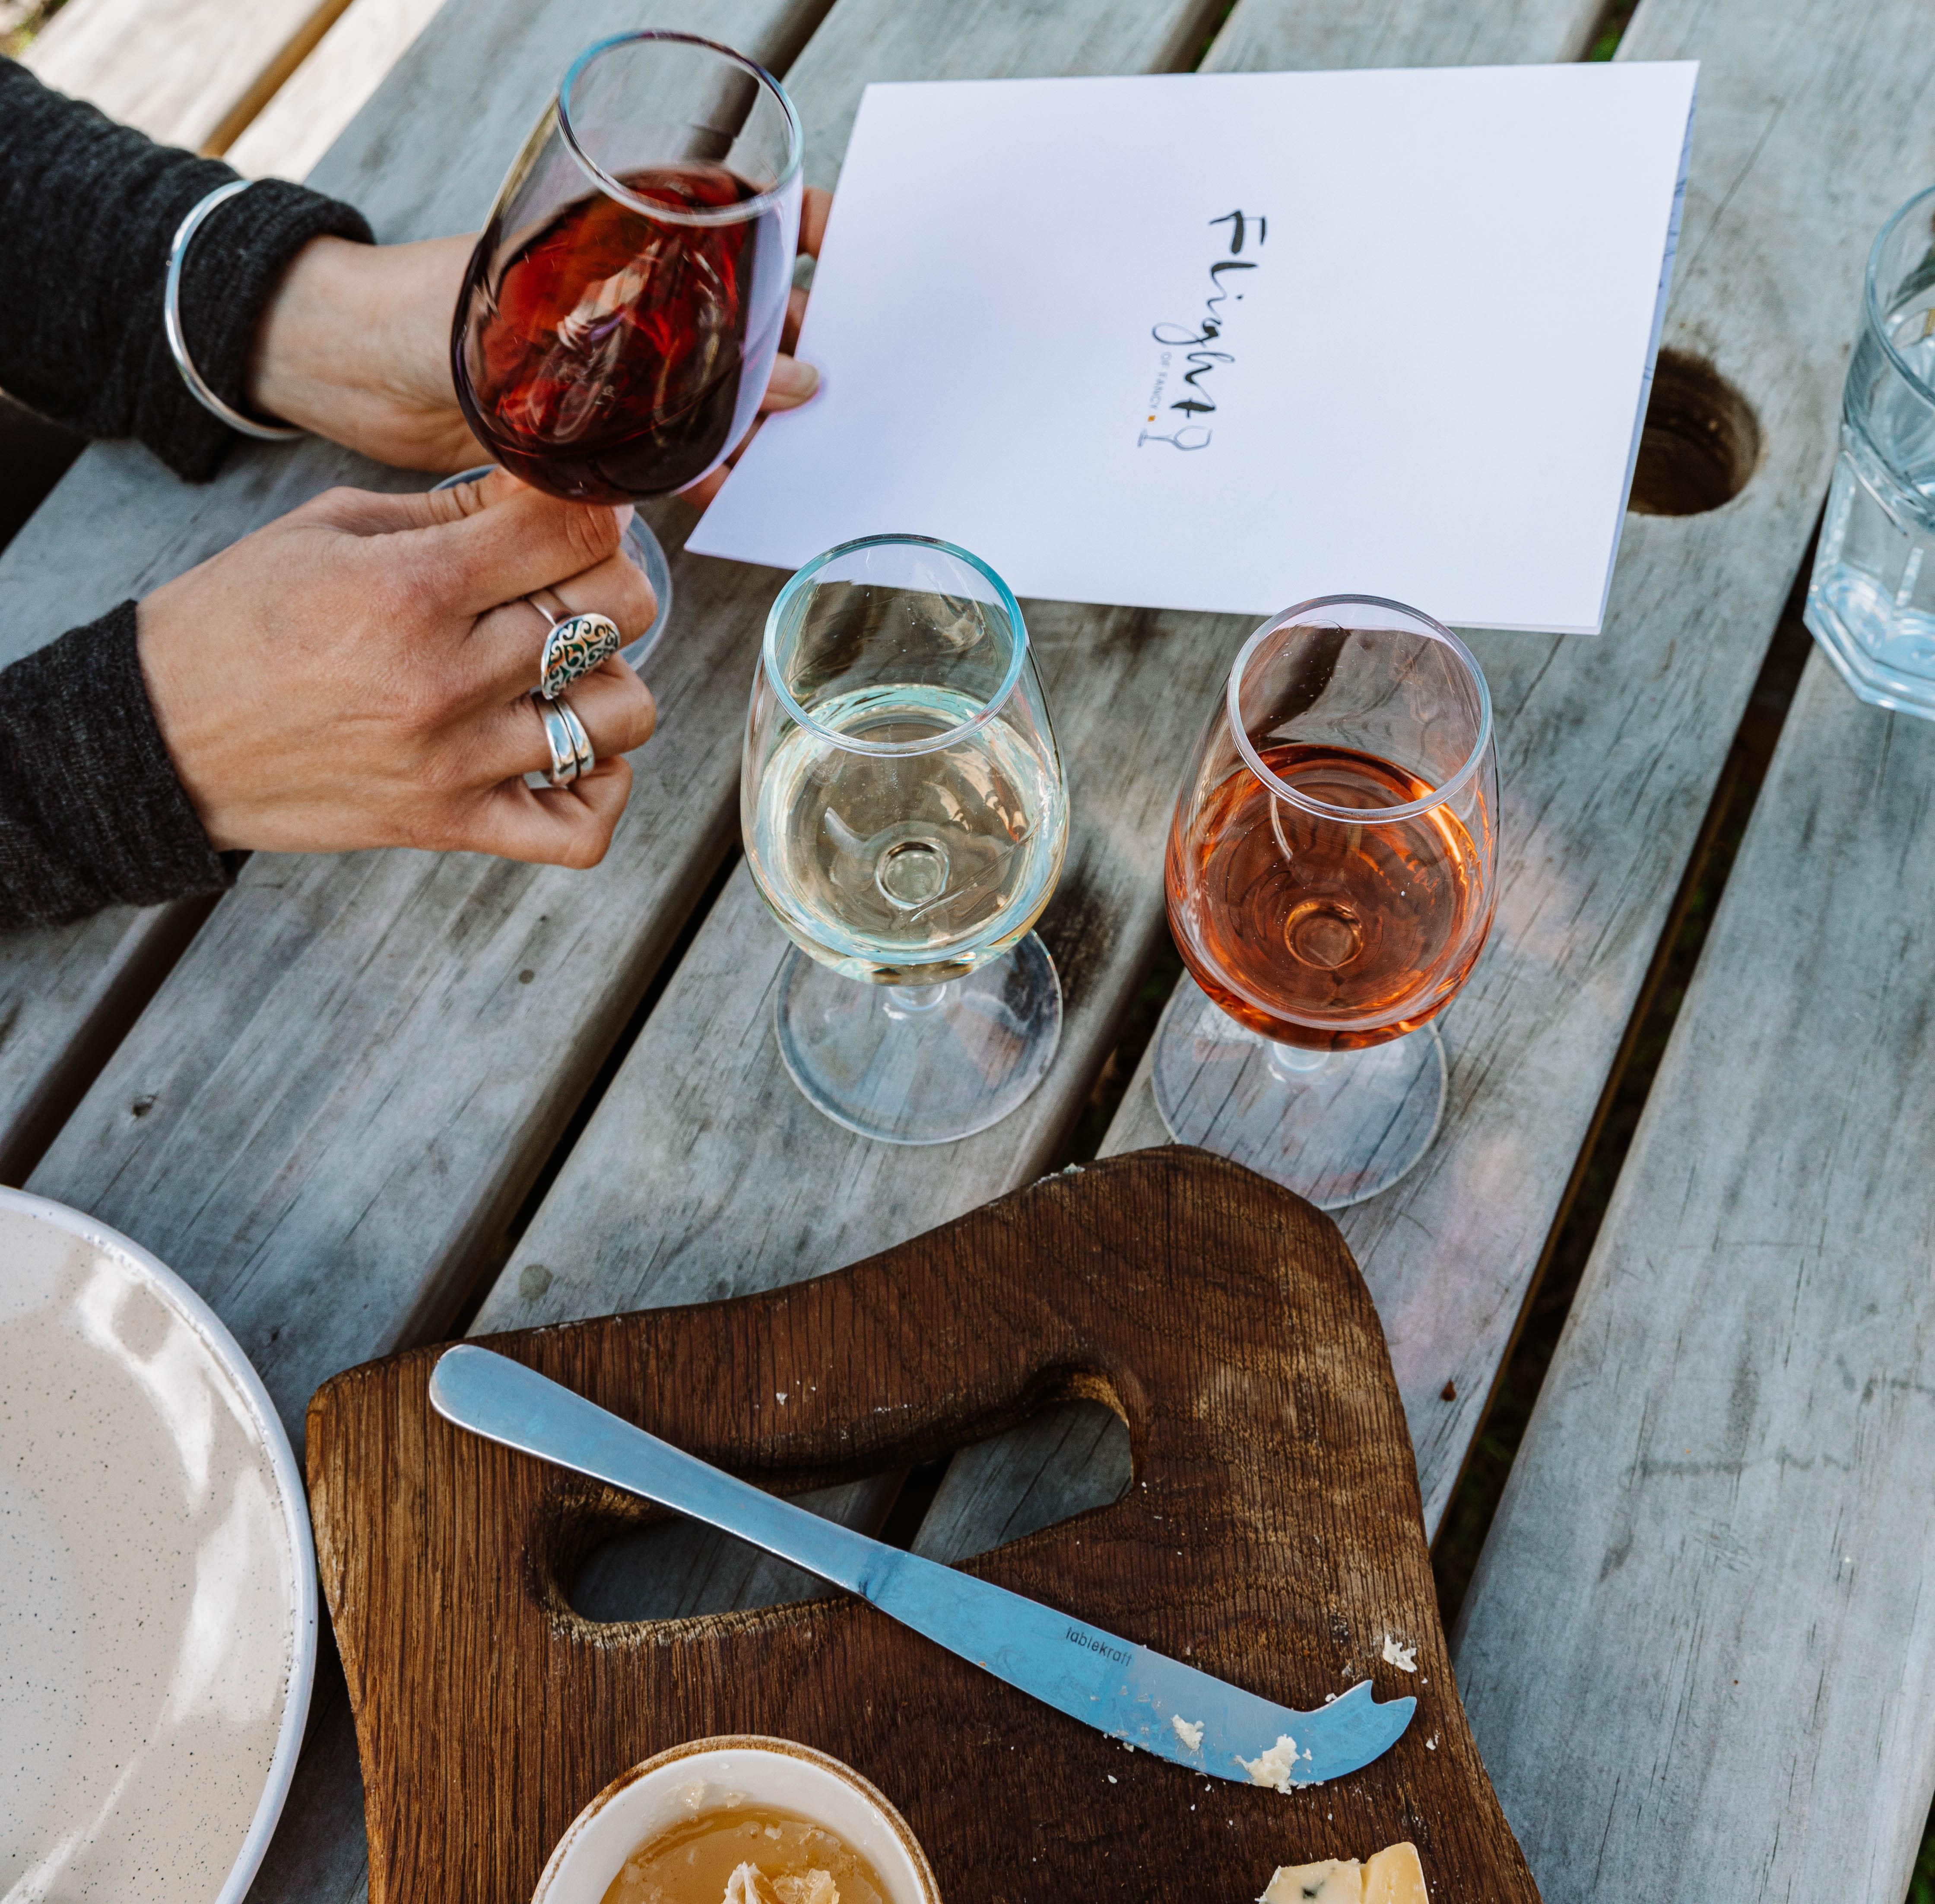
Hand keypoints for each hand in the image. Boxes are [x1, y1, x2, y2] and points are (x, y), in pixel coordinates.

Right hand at [136, 470, 656, 866]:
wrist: (160, 736)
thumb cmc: (240, 622)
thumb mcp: (329, 528)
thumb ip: (451, 509)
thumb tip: (545, 485)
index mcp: (411, 589)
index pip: (572, 527)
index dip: (596, 505)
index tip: (580, 509)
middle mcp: (446, 679)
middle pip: (618, 613)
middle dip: (611, 584)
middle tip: (571, 586)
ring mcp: (457, 762)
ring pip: (623, 716)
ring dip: (610, 684)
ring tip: (562, 670)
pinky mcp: (451, 826)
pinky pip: (581, 831)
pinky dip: (600, 791)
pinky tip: (570, 753)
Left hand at [246, 185, 831, 481]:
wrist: (347, 373)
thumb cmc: (424, 313)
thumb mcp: (556, 325)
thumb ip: (671, 354)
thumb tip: (789, 380)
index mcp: (623, 234)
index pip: (738, 209)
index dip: (803, 227)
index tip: (855, 255)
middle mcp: (631, 292)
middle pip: (745, 308)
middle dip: (801, 342)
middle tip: (850, 386)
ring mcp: (615, 356)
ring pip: (717, 381)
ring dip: (761, 416)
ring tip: (802, 450)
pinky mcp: (595, 418)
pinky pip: (674, 440)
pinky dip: (708, 464)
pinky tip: (736, 487)